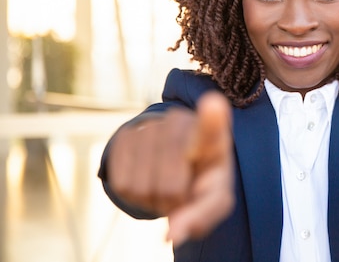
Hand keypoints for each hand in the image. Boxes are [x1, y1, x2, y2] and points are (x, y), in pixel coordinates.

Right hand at [107, 92, 234, 245]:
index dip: (212, 118)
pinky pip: (121, 183)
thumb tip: (172, 236)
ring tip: (165, 186)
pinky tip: (147, 180)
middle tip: (181, 196)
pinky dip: (134, 195)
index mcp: (213, 138)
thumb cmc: (202, 181)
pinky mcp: (126, 134)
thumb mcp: (214, 199)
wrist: (179, 163)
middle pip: (170, 186)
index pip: (213, 127)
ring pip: (142, 187)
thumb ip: (201, 217)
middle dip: (174, 203)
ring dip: (152, 200)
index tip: (213, 106)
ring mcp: (153, 125)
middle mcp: (182, 123)